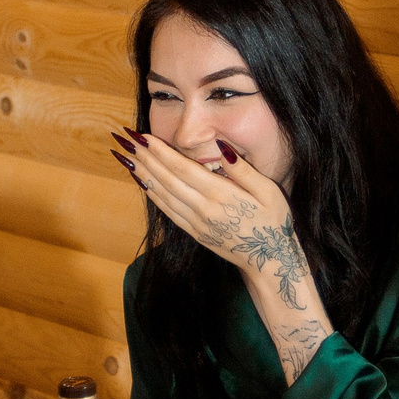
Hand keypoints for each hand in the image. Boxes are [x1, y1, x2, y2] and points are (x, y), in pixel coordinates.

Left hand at [114, 131, 311, 307]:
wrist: (269, 261)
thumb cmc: (273, 223)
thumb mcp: (269, 192)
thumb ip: (244, 170)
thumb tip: (221, 148)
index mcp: (222, 195)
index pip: (183, 168)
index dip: (161, 152)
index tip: (143, 137)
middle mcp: (204, 209)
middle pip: (167, 179)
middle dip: (145, 158)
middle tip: (125, 140)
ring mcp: (196, 223)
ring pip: (163, 194)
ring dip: (143, 174)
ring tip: (126, 157)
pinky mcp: (194, 232)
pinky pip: (167, 211)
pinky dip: (152, 195)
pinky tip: (142, 182)